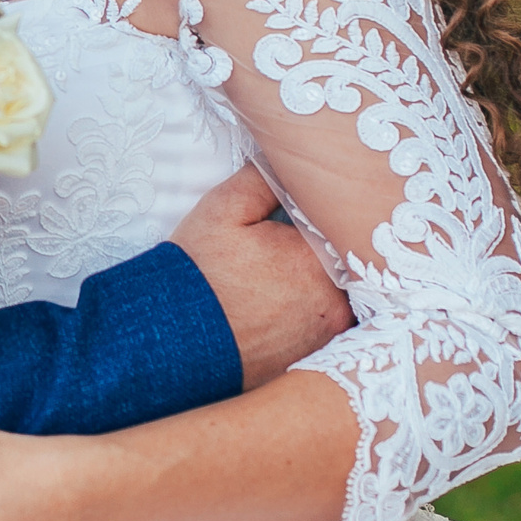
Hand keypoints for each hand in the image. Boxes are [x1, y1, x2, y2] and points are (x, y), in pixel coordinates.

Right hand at [170, 165, 350, 388]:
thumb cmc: (199, 271)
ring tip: (284, 277)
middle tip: (289, 246)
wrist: (173, 339)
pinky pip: (329, 327)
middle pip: (347, 264)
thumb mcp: (223, 209)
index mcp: (318, 261)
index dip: (325, 215)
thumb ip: (265, 179)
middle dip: (327, 250)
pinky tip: (285, 305)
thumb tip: (290, 162)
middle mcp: (335, 303)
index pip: (342, 226)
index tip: (303, 214)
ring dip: (324, 284)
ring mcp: (327, 337)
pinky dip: (315, 314)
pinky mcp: (315, 359)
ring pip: (341, 296)